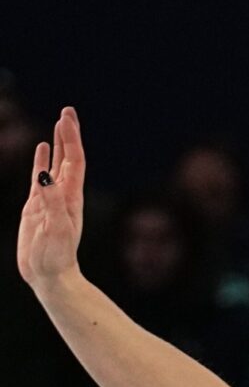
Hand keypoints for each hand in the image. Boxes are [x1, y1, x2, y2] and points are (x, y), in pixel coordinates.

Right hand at [18, 107, 88, 290]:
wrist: (49, 275)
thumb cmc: (55, 256)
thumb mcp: (55, 228)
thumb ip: (51, 202)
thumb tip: (46, 175)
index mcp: (71, 197)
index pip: (74, 160)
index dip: (71, 138)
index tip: (66, 117)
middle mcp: (64, 193)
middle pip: (69, 157)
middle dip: (68, 134)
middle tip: (67, 111)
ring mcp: (51, 198)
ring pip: (56, 164)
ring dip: (59, 143)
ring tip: (60, 123)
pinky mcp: (37, 206)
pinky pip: (40, 177)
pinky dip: (42, 161)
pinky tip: (42, 150)